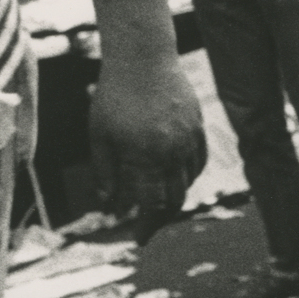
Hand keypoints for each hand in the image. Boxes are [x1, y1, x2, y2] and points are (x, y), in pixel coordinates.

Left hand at [88, 53, 207, 236]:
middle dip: (161, 218)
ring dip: (174, 196)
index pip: (153, 205)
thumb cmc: (114, 96)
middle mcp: (173, 152)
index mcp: (147, 157)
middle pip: (176, 199)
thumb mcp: (100, 136)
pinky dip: (188, 175)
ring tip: (158, 202)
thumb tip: (109, 206)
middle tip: (147, 227)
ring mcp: (190, 139)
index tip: (138, 239)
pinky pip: (199, 161)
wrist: (143, 58)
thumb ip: (106, 172)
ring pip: (189, 181)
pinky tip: (176, 177)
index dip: (146, 226)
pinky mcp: (199, 126)